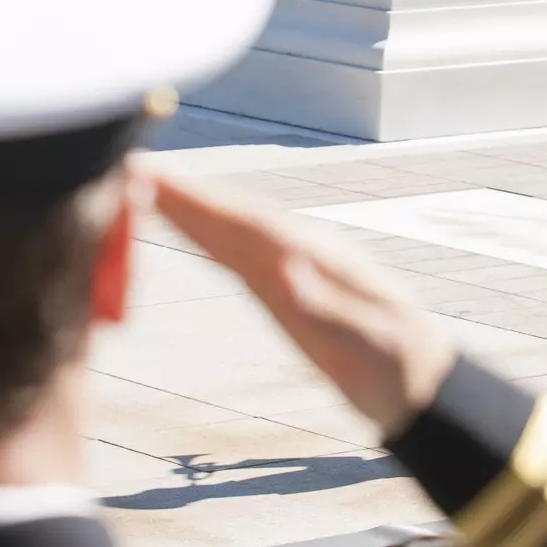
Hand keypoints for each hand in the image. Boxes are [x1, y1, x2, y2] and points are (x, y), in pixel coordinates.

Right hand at [147, 174, 454, 435]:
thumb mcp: (368, 344)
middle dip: (180, 192)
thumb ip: (327, 307)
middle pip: (231, 216)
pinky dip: (204, 231)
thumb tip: (286, 268)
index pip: (247, 223)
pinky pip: (235, 252)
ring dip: (187, 205)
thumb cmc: (395, 366)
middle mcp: (302, 253)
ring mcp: (293, 266)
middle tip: (124, 163)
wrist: (422, 383)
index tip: (152, 178)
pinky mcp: (286, 286)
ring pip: (230, 228)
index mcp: (317, 260)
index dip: (198, 201)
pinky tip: (181, 221)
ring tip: (138, 181)